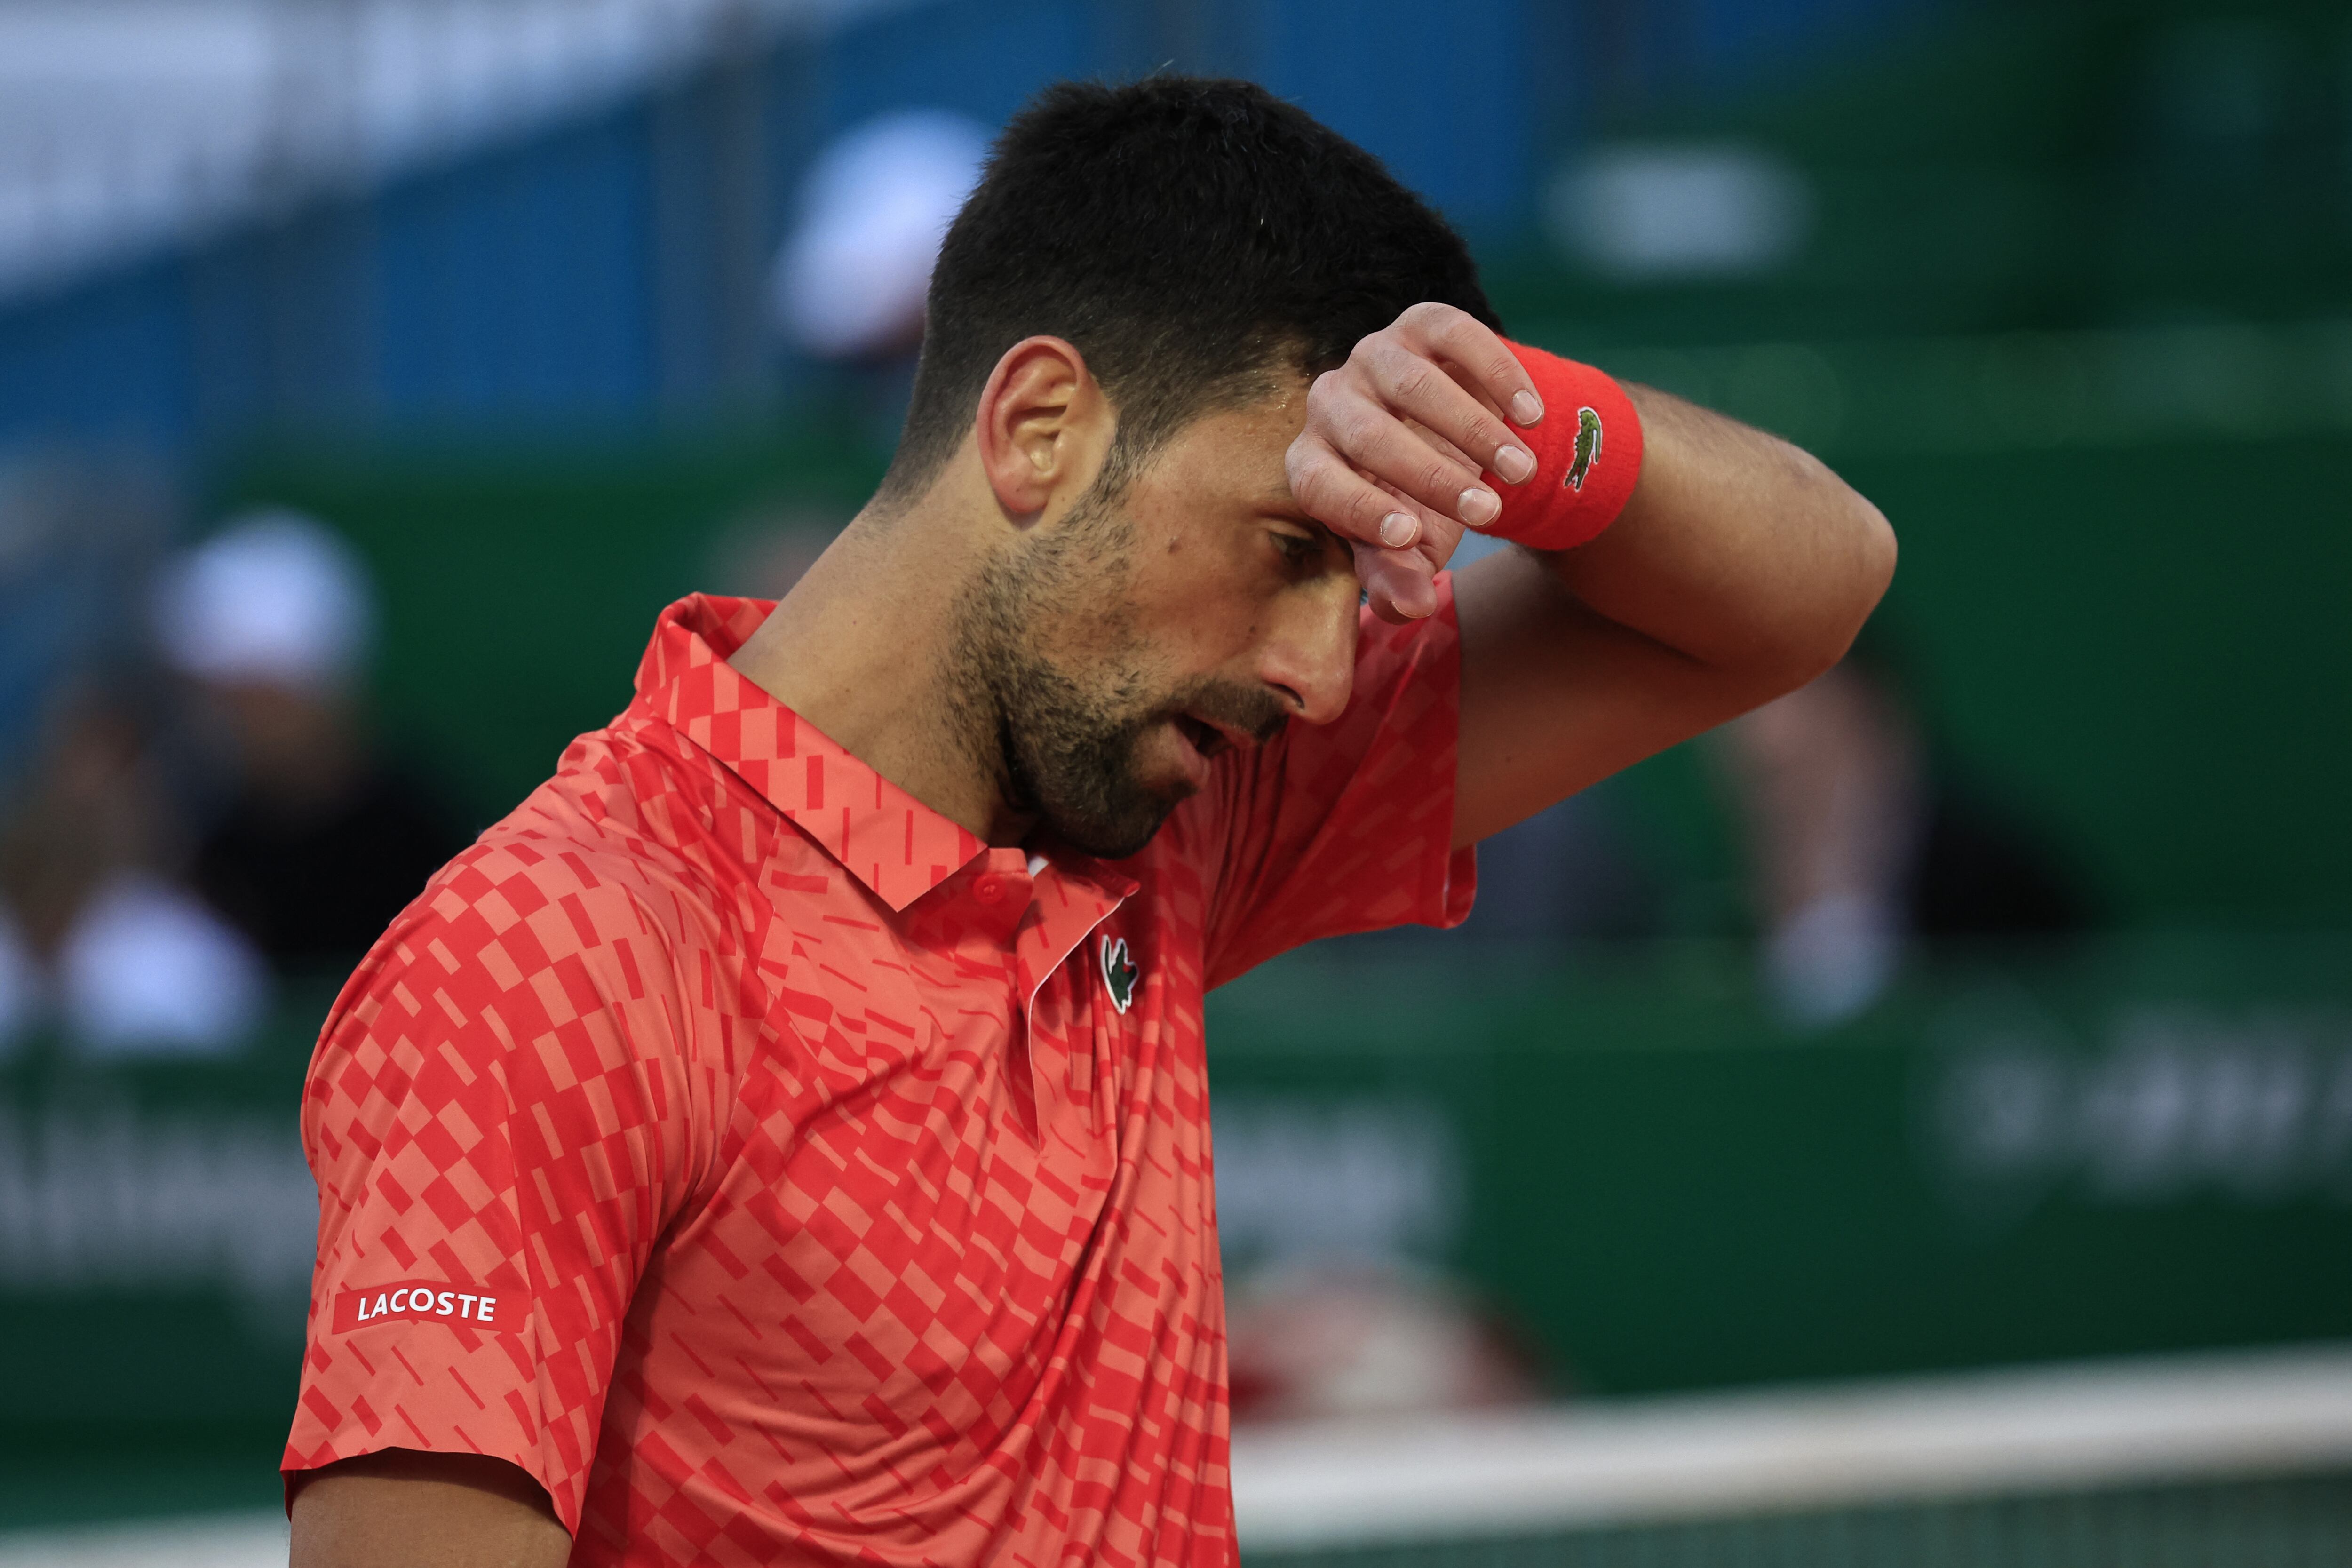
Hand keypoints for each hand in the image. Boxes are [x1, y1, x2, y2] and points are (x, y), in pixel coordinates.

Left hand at [1284, 302, 1545, 621]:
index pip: (1317, 484)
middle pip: (1369, 437)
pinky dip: (1498, 375)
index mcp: (1313, 462)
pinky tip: (1531, 415)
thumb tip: (1411, 608)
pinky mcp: (1420, 324)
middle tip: (1488, 515)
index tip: (1410, 537)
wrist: (1456, 437)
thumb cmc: (1421, 503)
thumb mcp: (1412, 547)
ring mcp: (1373, 355)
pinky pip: (1455, 335)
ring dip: (1473, 432)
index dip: (1359, 511)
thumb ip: (1400, 578)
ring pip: (1413, 385)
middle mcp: (1330, 402)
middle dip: (1432, 479)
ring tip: (1521, 472)